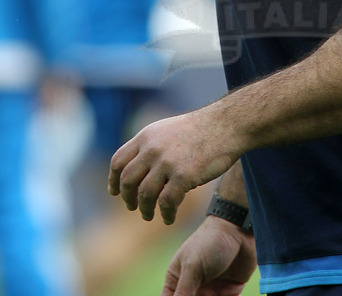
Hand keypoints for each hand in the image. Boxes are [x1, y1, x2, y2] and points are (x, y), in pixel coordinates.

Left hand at [108, 108, 238, 224]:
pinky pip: (167, 203)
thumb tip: (138, 166)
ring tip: (150, 216)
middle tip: (132, 207)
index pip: (118, 160)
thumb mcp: (168, 129)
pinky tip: (169, 218)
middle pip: (127, 180)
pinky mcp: (184, 176)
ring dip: (145, 209)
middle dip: (127, 198)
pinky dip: (166, 214)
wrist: (227, 124)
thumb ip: (152, 145)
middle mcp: (153, 149)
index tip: (114, 192)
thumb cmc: (202, 129)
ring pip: (145, 194)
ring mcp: (167, 162)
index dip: (113, 179)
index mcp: (147, 136)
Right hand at [161, 217, 256, 295]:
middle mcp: (193, 285)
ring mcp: (211, 288)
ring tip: (216, 293)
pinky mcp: (228, 290)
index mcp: (178, 277)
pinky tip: (231, 292)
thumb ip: (183, 292)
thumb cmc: (210, 242)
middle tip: (206, 295)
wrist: (239, 229)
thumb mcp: (192, 266)